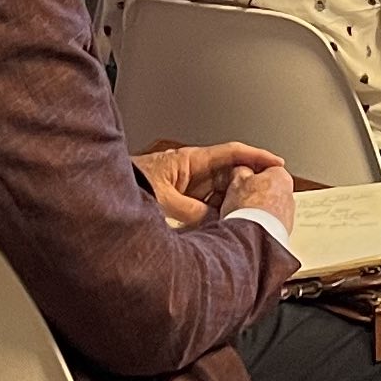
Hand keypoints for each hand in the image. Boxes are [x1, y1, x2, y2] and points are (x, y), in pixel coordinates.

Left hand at [135, 141, 286, 226]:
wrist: (104, 195)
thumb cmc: (128, 186)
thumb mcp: (164, 200)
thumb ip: (192, 211)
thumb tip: (214, 220)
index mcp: (190, 161)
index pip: (231, 153)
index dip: (256, 156)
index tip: (276, 163)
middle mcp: (190, 172)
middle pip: (229, 176)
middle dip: (247, 185)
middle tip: (265, 197)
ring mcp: (186, 188)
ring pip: (218, 194)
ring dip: (230, 205)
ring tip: (246, 215)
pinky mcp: (179, 203)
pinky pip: (205, 208)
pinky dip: (216, 217)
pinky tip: (221, 228)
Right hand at [215, 158, 299, 239]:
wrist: (254, 237)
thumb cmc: (248, 208)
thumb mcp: (237, 180)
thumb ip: (242, 170)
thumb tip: (241, 170)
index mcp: (281, 176)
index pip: (265, 167)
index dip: (248, 173)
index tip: (238, 179)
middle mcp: (289, 194)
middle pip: (267, 188)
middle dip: (253, 192)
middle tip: (236, 197)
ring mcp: (288, 214)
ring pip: (267, 206)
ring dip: (255, 209)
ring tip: (239, 214)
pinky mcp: (283, 231)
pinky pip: (268, 222)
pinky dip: (259, 223)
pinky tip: (247, 226)